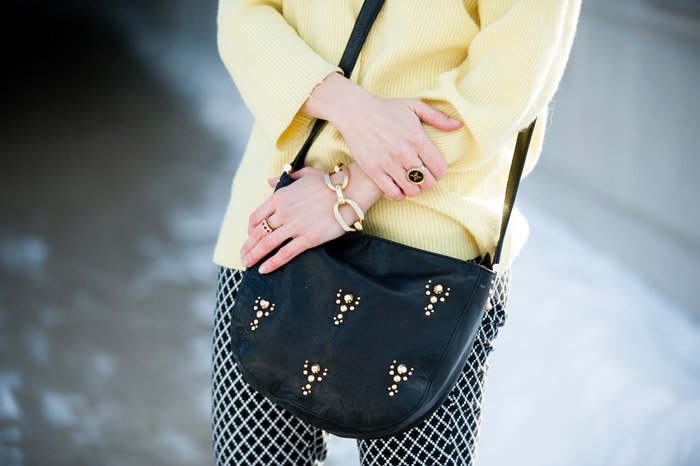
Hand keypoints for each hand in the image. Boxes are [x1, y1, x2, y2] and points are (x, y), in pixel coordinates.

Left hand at [240, 163, 382, 273]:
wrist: (350, 191)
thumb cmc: (329, 182)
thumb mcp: (304, 174)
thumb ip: (285, 179)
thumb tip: (270, 181)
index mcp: (280, 197)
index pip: (256, 216)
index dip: (249, 229)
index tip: (249, 237)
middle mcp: (284, 212)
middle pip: (258, 233)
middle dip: (247, 247)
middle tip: (243, 257)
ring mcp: (295, 226)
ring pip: (267, 244)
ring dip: (254, 256)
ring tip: (248, 264)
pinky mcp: (308, 238)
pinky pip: (285, 253)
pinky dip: (272, 263)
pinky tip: (264, 269)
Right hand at [301, 72, 461, 199]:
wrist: (355, 112)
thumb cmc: (387, 108)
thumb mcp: (414, 106)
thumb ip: (438, 117)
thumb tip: (459, 126)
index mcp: (417, 138)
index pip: (439, 168)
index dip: (440, 172)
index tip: (434, 170)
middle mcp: (404, 152)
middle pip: (427, 181)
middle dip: (428, 181)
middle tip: (422, 176)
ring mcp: (388, 163)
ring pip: (411, 190)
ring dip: (414, 188)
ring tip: (411, 182)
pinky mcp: (373, 170)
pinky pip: (392, 193)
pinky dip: (399, 194)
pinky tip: (399, 187)